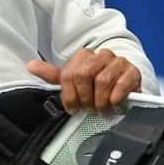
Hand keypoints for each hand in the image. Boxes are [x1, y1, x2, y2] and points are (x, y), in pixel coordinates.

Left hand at [27, 48, 141, 112]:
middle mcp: (102, 55)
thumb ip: (53, 74)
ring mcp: (118, 62)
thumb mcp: (74, 80)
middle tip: (89, 108)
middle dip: (85, 98)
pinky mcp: (133, 72)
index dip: (70, 96)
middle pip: (85, 75)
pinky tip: (114, 104)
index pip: (70, 74)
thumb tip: (30, 65)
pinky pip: (122, 84)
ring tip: (102, 109)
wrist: (124, 83)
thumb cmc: (96, 84)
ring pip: (103, 81)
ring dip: (100, 101)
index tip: (74, 108)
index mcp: (84, 56)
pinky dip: (116, 98)